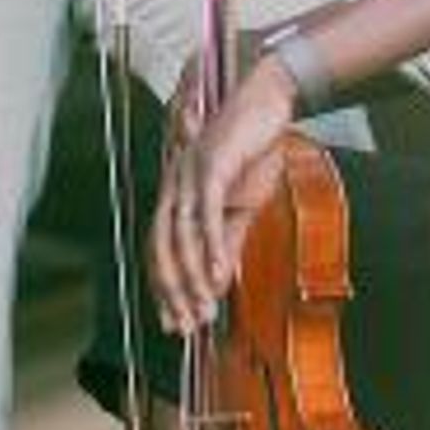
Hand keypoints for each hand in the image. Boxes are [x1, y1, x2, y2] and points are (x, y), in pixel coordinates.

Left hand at [150, 56, 295, 332]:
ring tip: (204, 310)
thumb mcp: (241, 206)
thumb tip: (217, 283)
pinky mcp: (210, 165)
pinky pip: (207, 214)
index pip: (160, 250)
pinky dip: (212, 247)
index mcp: (176, 195)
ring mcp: (188, 174)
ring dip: (192, 277)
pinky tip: (221, 275)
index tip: (176, 324)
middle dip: (172, 292)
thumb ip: (226, 242)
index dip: (164, 289)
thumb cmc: (253, 151)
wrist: (269, 102)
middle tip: (185, 327)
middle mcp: (173, 185)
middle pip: (161, 248)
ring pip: (181, 236)